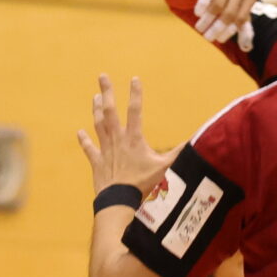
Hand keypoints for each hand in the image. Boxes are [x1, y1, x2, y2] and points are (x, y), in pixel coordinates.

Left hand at [76, 75, 169, 194]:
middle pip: (110, 111)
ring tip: (95, 97)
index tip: (134, 78)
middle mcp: (117, 140)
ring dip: (96, 110)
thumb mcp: (165, 167)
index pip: (135, 110)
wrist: (118, 200)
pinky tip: (79, 132)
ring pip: (98, 125)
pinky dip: (84, 141)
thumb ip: (179, 152)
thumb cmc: (142, 184)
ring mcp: (105, 150)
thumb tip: (197, 141)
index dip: (135, 93)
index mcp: (134, 138)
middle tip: (102, 76)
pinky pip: (89, 149)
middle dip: (106, 92)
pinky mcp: (97, 162)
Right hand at [192, 0, 257, 48]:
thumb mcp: (238, 12)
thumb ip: (243, 29)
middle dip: (216, 28)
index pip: (240, 19)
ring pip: (217, 6)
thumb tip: (247, 48)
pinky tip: (198, 13)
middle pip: (229, 13)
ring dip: (207, 20)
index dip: (228, 31)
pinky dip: (202, 5)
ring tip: (200, 28)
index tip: (218, 39)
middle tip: (207, 37)